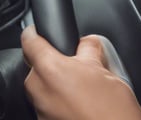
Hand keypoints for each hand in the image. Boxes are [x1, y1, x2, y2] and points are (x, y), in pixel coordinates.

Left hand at [22, 26, 140, 119]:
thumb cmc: (110, 107)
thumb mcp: (105, 67)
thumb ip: (90, 48)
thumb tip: (87, 44)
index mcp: (50, 70)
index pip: (30, 42)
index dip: (34, 33)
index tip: (36, 30)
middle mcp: (39, 90)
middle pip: (38, 66)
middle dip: (55, 62)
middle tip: (79, 64)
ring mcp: (40, 110)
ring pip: (44, 86)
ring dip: (58, 82)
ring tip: (84, 86)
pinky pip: (48, 103)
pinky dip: (60, 100)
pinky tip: (81, 102)